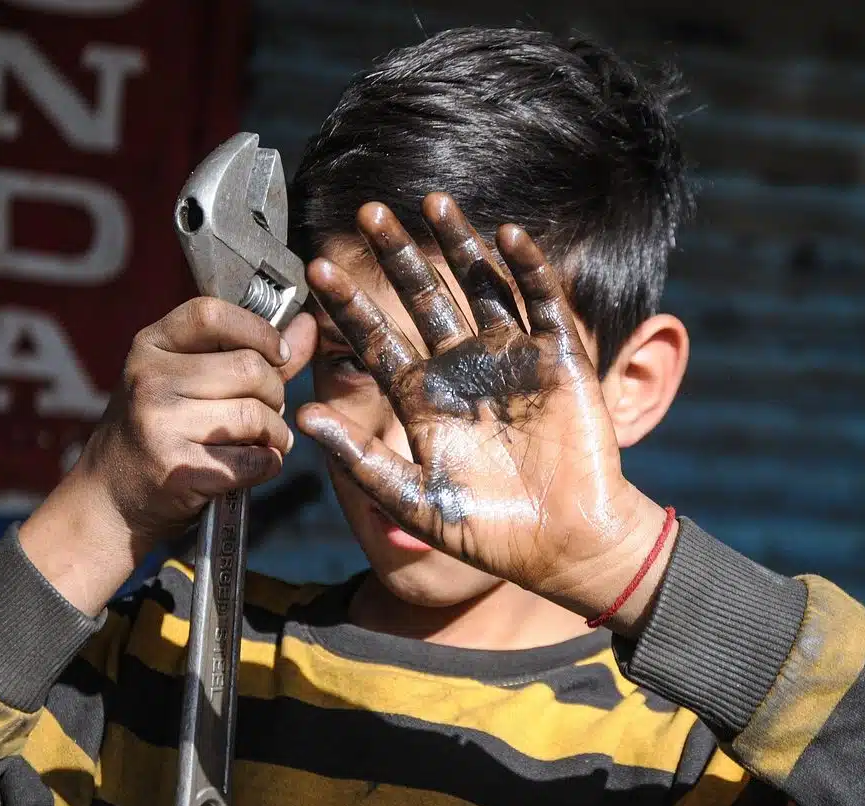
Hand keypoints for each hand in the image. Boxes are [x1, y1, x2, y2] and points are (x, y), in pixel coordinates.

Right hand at [20, 297, 315, 613]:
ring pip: (255, 416)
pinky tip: (257, 464)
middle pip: (248, 369)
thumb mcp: (185, 379)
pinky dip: (268, 464)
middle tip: (269, 410)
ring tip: (266, 440)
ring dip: (275, 433)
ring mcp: (159, 424)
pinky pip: (252, 460)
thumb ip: (249, 352)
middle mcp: (149, 379)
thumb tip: (307, 325)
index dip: (258, 331)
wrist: (108, 500)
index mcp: (150, 346)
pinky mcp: (176, 469)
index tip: (278, 354)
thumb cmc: (157, 432)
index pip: (212, 314)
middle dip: (274, 393)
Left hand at [298, 194, 669, 629]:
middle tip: (369, 211)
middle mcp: (461, 370)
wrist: (564, 544)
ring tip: (434, 201)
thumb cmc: (486, 532)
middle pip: (423, 298)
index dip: (348, 304)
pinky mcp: (558, 359)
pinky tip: (506, 235)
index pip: (376, 340)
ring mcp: (510, 359)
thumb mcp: (412, 500)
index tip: (317, 268)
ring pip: (479, 287)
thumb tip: (300, 417)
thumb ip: (359, 459)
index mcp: (423, 400)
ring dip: (459, 244)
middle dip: (397, 255)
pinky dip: (527, 268)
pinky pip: (540, 303)